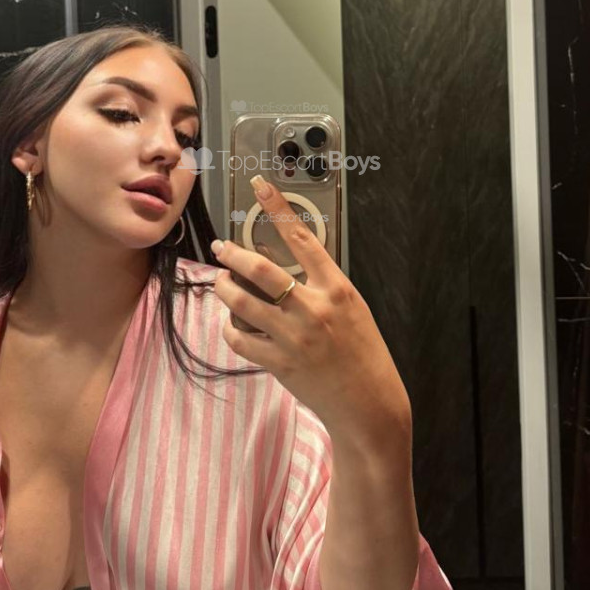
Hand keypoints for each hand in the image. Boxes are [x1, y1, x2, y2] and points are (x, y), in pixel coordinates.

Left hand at [211, 175, 411, 446]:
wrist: (368, 402)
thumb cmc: (363, 352)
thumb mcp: (353, 308)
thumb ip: (324, 285)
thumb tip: (289, 265)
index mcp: (337, 289)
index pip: (303, 237)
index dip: (278, 208)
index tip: (260, 187)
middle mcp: (313, 309)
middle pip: (260, 269)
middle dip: (232, 254)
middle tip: (221, 248)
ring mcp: (294, 337)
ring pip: (242, 302)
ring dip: (224, 288)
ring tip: (220, 282)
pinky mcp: (279, 363)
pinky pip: (240, 339)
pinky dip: (230, 327)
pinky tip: (232, 323)